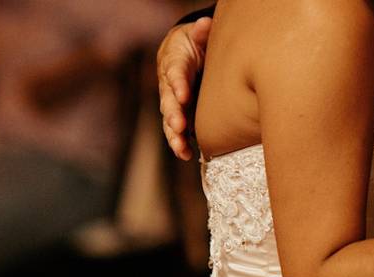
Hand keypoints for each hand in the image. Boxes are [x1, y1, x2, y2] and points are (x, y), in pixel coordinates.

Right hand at [158, 17, 211, 159]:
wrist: (184, 52)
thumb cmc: (193, 44)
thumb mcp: (197, 34)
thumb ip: (201, 33)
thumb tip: (205, 25)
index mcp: (174, 62)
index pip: (174, 72)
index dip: (178, 83)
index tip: (183, 94)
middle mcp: (169, 84)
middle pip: (168, 100)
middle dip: (173, 114)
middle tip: (178, 125)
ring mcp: (172, 101)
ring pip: (169, 120)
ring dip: (174, 135)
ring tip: (181, 148)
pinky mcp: (179, 114)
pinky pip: (176, 131)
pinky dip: (180, 143)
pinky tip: (187, 155)